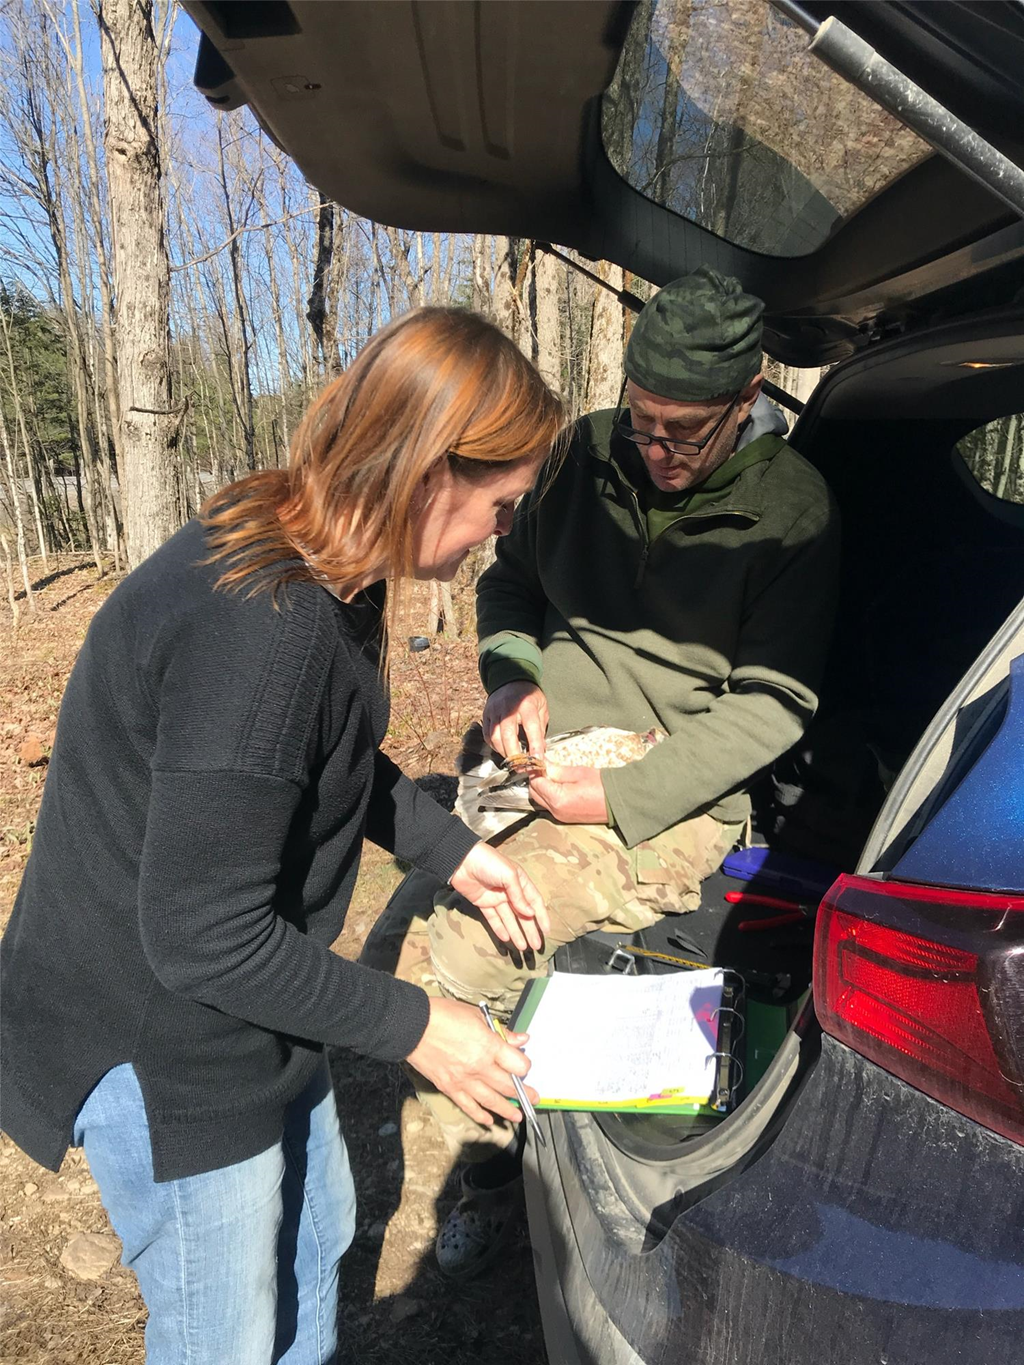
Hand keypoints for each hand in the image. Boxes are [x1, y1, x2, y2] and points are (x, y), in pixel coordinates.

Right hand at [406, 997, 537, 1126]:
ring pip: (492, 1101)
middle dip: (524, 1093)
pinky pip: (469, 1106)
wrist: (412, 1026)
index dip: (524, 1066)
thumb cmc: (443, 1016)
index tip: (524, 1066)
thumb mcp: (476, 1016)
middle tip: (533, 1098)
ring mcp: (464, 1080)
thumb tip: (520, 1038)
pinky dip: (480, 1115)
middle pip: (508, 1086)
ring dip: (507, 1110)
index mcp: (489, 1046)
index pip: (518, 1065)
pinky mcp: (450, 1088)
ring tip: (517, 1116)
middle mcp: (479, 1067)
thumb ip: (501, 1031)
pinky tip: (489, 1120)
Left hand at [449, 842, 549, 951]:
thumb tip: (530, 913)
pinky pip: (494, 919)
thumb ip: (519, 895)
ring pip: (509, 919)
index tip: (547, 931)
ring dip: (517, 933)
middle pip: (523, 914)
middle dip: (530, 930)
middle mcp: (510, 891)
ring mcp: (496, 898)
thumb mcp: (509, 875)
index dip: (542, 916)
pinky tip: (506, 939)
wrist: (462, 860)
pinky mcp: (483, 903)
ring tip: (523, 947)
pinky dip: (500, 929)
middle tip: (536, 946)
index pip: (535, 901)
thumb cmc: (489, 862)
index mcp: (520, 881)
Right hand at [483, 681, 548, 759]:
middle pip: (508, 735)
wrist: (510, 680)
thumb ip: (540, 729)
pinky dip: (495, 746)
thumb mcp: (541, 708)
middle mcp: (508, 708)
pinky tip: (503, 750)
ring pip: (495, 737)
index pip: (531, 727)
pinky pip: (488, 736)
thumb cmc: (528, 696)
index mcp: (526, 704)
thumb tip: (540, 751)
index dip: (535, 745)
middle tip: (522, 767)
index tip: (538, 760)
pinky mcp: (486, 716)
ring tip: (513, 761)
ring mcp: (494, 711)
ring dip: (504, 752)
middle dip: (515, 754)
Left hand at [529, 764, 608, 824]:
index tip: (537, 761)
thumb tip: (543, 764)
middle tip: (544, 766)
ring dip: (543, 787)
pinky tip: (558, 785)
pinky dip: (550, 795)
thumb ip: (557, 770)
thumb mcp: (578, 773)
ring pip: (541, 800)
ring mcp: (561, 816)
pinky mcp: (566, 818)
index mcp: (558, 800)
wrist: (619, 801)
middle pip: (535, 794)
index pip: (536, 783)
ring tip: (552, 774)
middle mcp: (557, 811)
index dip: (535, 770)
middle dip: (537, 779)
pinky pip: (551, 805)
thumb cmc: (603, 787)